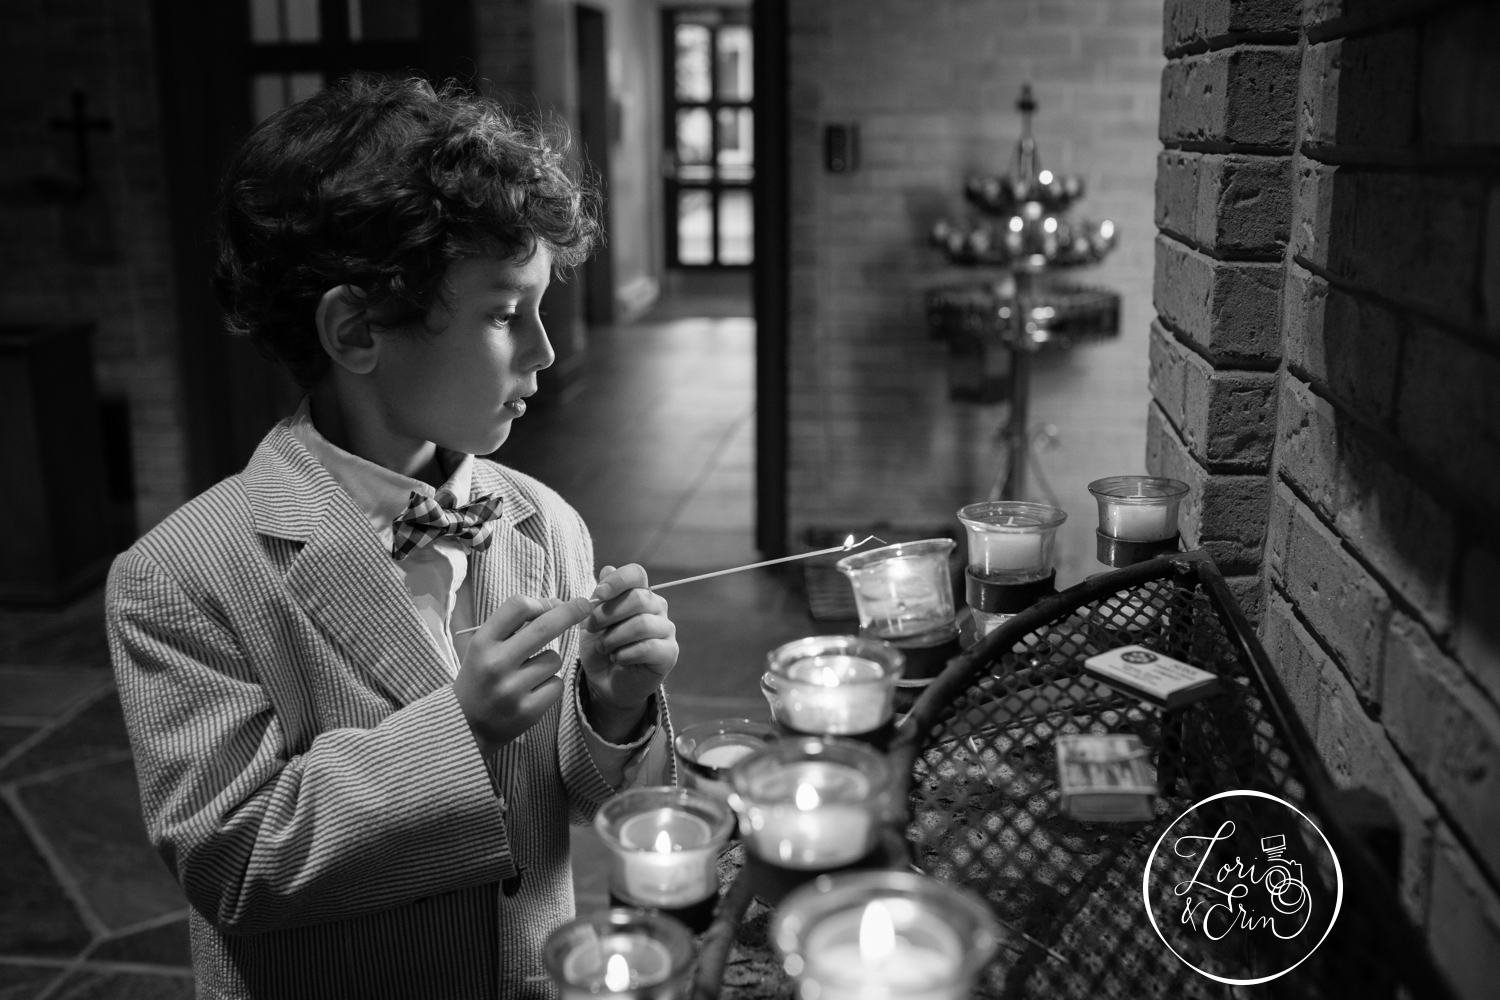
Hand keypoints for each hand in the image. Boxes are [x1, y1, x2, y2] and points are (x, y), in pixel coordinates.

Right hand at [454, 594, 593, 754]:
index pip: (518, 607)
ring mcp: (512, 690)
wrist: (466, 725)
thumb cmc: (481, 677)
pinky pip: (557, 684)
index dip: (540, 603)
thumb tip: (557, 605)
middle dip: (570, 612)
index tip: (555, 604)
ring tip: (528, 675)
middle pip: (544, 628)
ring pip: (555, 659)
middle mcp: (496, 664)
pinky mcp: (528, 711)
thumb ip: (514, 626)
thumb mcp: (484, 646)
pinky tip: (532, 692)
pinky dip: (550, 685)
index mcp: (482, 643)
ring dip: (550, 662)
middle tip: (585, 604)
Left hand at [580, 564, 678, 741]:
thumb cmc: (601, 648)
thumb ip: (598, 597)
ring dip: (614, 637)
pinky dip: (626, 654)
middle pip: (639, 598)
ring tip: (603, 648)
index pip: (636, 573)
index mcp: (638, 593)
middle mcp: (657, 607)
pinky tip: (617, 658)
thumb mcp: (590, 621)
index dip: (617, 580)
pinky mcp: (669, 653)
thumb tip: (607, 568)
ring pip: (642, 624)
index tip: (598, 594)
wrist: (605, 683)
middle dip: (609, 614)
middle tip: (591, 628)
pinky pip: (649, 647)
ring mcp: (666, 630)